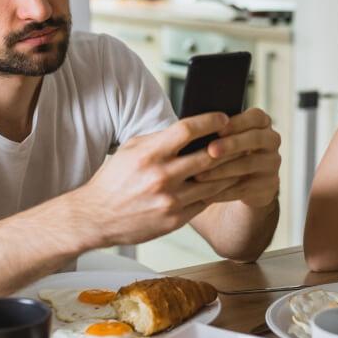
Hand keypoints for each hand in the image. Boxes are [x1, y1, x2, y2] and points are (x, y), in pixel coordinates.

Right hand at [73, 113, 235, 245]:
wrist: (96, 217)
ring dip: (230, 170)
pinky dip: (217, 191)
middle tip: (241, 138)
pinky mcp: (175, 219)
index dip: (210, 121)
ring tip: (240, 160)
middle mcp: (161, 177)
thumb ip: (160, 138)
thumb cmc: (115, 179)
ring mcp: (170, 200)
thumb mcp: (131, 149)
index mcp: (149, 154)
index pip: (187, 130)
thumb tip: (191, 128)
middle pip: (208, 155)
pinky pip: (205, 201)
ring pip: (213, 181)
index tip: (223, 118)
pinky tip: (225, 183)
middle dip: (229, 145)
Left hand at [190, 107, 280, 208]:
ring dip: (222, 170)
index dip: (238, 122)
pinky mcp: (268, 186)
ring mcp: (272, 164)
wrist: (248, 180)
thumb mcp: (228, 136)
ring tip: (200, 175)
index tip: (218, 128)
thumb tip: (192, 127)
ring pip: (248, 164)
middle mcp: (271, 141)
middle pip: (255, 139)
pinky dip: (223, 190)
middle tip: (210, 150)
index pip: (256, 117)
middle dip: (231, 144)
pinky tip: (205, 192)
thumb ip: (217, 130)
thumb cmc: (230, 151)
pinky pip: (244, 188)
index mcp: (262, 123)